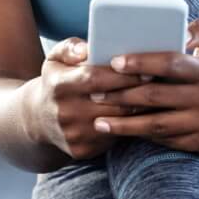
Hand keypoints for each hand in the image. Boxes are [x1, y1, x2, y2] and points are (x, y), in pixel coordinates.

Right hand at [31, 37, 150, 160]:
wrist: (38, 120)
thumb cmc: (56, 82)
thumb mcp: (55, 59)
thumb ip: (71, 48)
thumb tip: (87, 49)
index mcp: (59, 86)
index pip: (96, 79)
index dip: (123, 75)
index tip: (147, 70)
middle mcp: (64, 112)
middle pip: (111, 103)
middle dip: (138, 93)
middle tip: (161, 85)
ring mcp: (73, 134)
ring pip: (117, 122)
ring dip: (139, 112)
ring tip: (157, 100)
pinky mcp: (81, 150)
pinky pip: (113, 138)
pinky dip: (129, 128)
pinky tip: (143, 118)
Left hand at [83, 20, 198, 155]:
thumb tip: (179, 29)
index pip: (171, 63)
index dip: (141, 62)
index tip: (114, 62)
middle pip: (157, 96)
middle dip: (121, 95)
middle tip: (94, 93)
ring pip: (158, 125)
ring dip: (125, 124)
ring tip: (98, 121)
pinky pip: (167, 141)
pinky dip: (143, 137)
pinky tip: (123, 132)